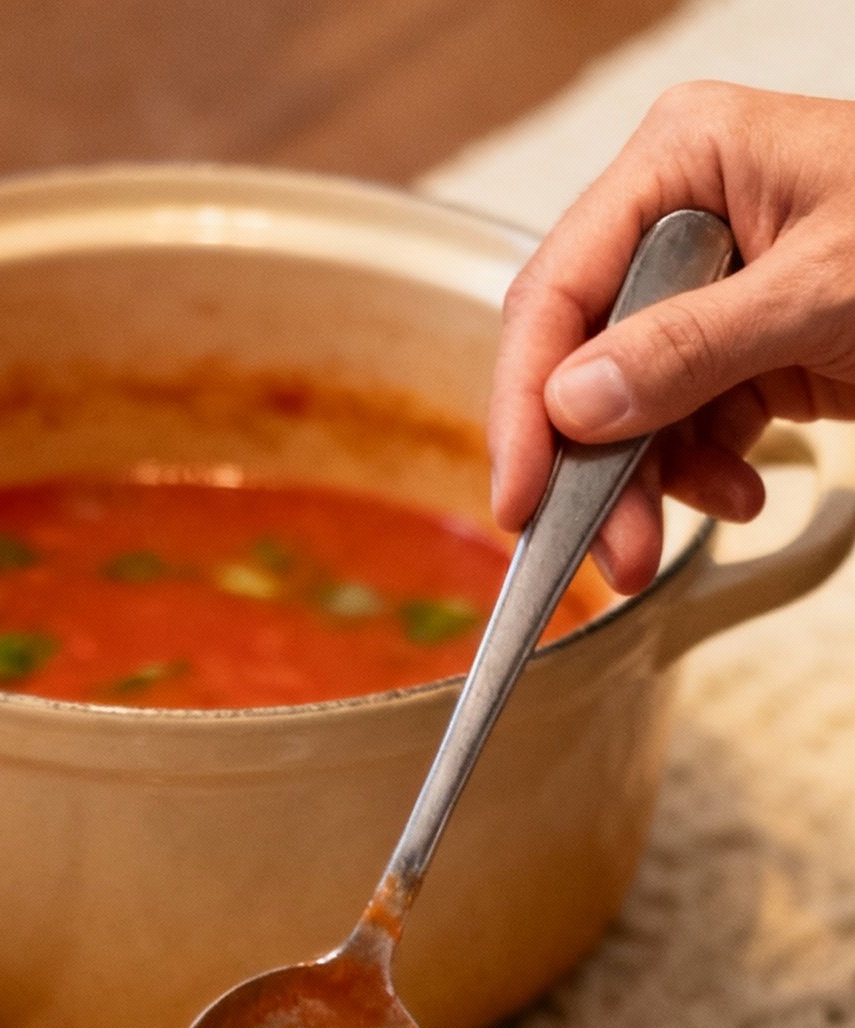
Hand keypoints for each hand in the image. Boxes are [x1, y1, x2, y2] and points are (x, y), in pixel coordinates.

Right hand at [489, 83, 854, 591]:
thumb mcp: (820, 291)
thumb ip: (693, 346)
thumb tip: (576, 401)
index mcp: (683, 160)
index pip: (560, 286)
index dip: (525, 399)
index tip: (521, 496)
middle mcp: (682, 216)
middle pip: (584, 357)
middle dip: (594, 465)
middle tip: (607, 554)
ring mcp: (711, 283)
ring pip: (630, 408)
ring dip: (647, 487)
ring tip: (663, 547)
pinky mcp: (742, 343)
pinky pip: (687, 422)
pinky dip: (703, 473)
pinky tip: (740, 492)